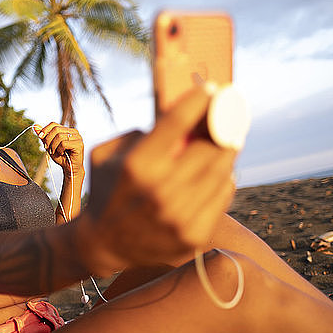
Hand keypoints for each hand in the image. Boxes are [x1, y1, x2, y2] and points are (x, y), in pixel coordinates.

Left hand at [34, 123, 84, 178]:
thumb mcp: (50, 146)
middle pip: (56, 129)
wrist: (70, 169)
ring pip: (60, 136)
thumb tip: (35, 126)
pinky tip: (61, 153)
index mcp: (67, 130)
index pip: (54, 124)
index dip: (45, 129)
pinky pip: (64, 143)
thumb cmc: (61, 157)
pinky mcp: (79, 144)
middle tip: (47, 148)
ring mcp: (78, 137)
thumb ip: (44, 137)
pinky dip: (59, 149)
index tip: (40, 137)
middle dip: (48, 139)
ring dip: (53, 146)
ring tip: (54, 152)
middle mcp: (74, 132)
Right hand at [76, 87, 236, 275]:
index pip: (177, 122)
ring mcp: (179, 216)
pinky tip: (220, 172)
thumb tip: (176, 121)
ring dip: (227, 151)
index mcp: (136, 165)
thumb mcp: (105, 155)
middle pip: (209, 147)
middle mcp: (160, 190)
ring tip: (228, 141)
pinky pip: (223, 196)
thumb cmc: (107, 190)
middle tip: (229, 116)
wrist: (103, 244)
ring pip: (222, 171)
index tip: (214, 89)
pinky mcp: (193, 236)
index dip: (199, 101)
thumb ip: (136, 134)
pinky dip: (224, 180)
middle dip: (222, 127)